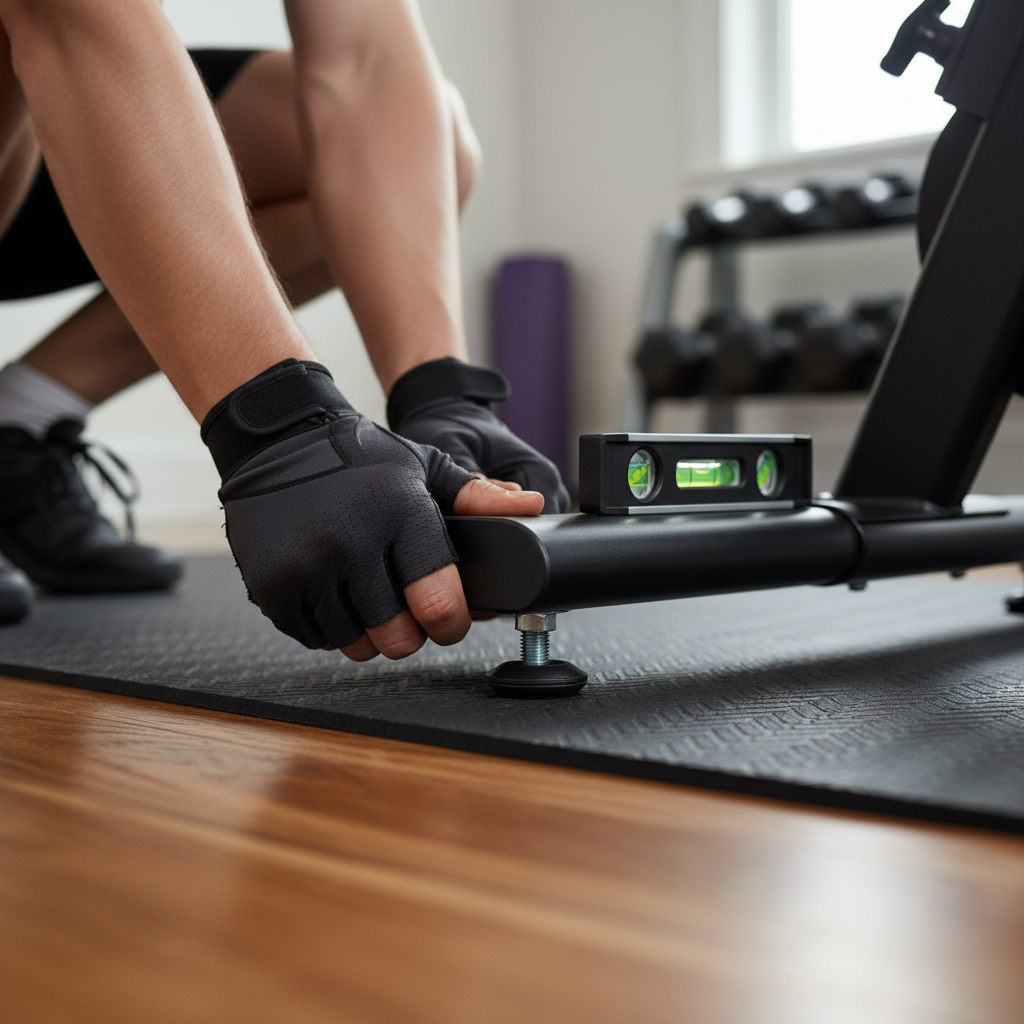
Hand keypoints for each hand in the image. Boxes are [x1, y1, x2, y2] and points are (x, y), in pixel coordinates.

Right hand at [202, 360, 542, 661]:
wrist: (279, 441)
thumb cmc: (361, 459)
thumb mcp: (425, 467)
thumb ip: (477, 496)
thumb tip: (532, 506)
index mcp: (400, 515)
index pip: (439, 602)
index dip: (450, 622)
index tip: (448, 620)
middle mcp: (352, 543)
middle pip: (398, 636)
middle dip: (410, 633)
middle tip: (405, 611)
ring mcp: (307, 567)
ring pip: (355, 642)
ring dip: (367, 632)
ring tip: (368, 599)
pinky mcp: (272, 586)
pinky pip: (314, 637)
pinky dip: (328, 626)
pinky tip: (335, 595)